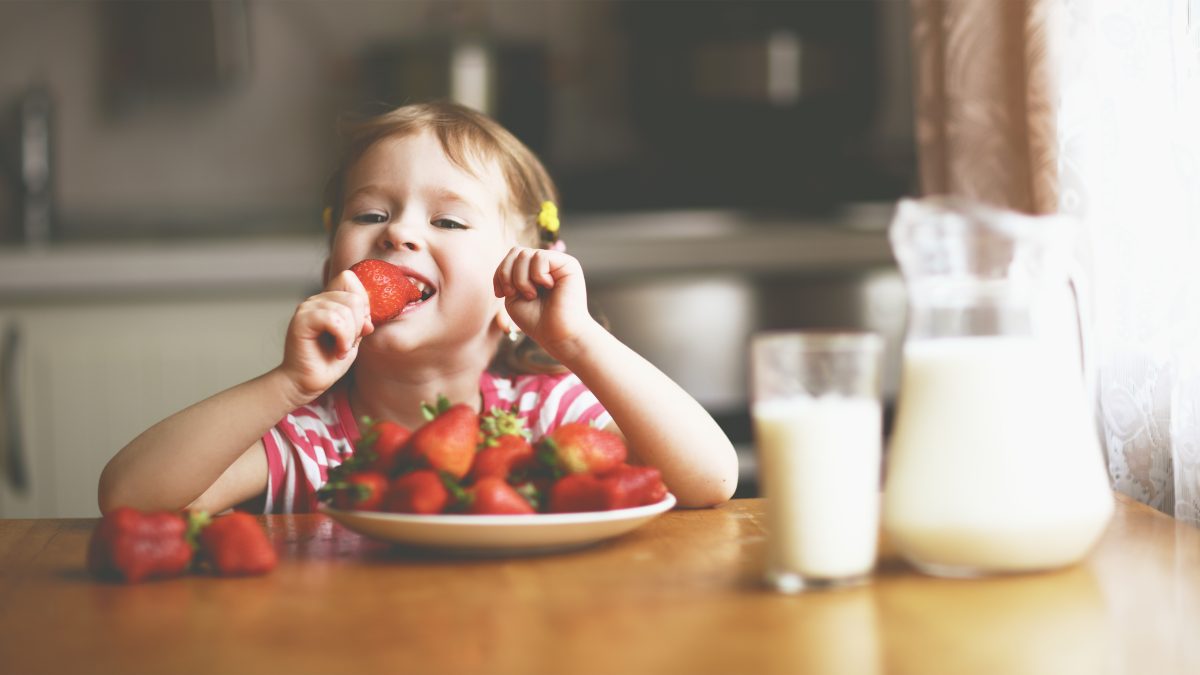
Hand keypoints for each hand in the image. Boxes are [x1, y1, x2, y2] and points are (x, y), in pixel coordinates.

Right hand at [279, 270, 373, 403]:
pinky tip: (338, 350)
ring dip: (350, 335)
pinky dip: (343, 337)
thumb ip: (361, 321)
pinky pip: (333, 318)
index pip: (349, 279)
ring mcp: (307, 308)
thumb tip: (369, 318)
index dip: (362, 304)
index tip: (358, 329)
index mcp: (328, 300)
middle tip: (348, 343)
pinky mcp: (302, 320)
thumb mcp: (353, 338)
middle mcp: (316, 300)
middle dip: (359, 324)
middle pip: (354, 297)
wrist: (306, 383)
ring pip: (346, 309)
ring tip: (341, 349)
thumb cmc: (328, 362)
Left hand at [493, 247, 595, 358]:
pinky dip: (537, 275)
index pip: (512, 256)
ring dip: (521, 278)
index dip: (500, 272)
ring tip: (532, 295)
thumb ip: (510, 273)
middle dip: (507, 273)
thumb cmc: (536, 320)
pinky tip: (548, 287)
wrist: (558, 335)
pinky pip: (541, 257)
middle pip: (516, 251)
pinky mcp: (569, 264)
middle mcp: (547, 264)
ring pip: (526, 254)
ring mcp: (558, 263)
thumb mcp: (513, 295)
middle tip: (513, 293)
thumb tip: (514, 252)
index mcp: (534, 271)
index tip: (501, 294)